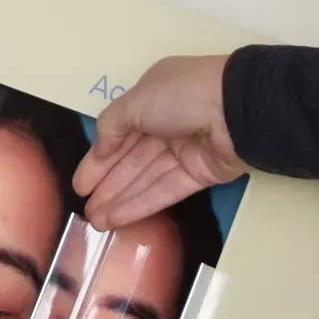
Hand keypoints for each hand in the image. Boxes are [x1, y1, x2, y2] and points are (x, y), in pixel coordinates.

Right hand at [72, 54, 247, 227]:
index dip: (98, 159)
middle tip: (85, 211)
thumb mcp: (137, 101)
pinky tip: (118, 218)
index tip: (81, 184)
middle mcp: (167, 123)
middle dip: (107, 185)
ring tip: (96, 222)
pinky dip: (142, 203)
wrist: (237, 110)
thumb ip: (112, 125)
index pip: (119, 132)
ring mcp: (184, 150)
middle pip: (131, 159)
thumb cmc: (182, 95)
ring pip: (146, 178)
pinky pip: (165, 189)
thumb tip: (100, 148)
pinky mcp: (200, 174)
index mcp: (152, 97)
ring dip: (120, 199)